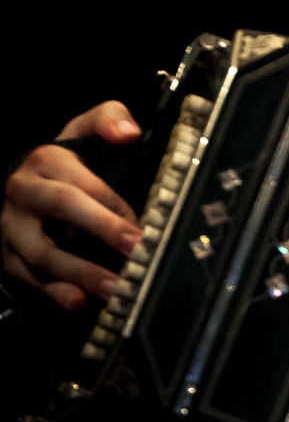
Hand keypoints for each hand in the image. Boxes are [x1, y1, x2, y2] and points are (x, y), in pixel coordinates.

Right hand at [2, 102, 145, 309]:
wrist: (29, 182)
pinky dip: (52, 291)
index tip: (143, 225)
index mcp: (47, 160)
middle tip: (136, 250)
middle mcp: (24, 191)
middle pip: (62, 208)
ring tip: (115, 288)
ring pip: (41, 250)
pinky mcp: (8, 254)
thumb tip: (128, 132)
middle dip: (101, 230)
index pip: (84, 181)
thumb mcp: (86, 129)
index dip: (114, 204)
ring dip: (79, 272)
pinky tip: (77, 302)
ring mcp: (13, 225)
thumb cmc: (71, 158)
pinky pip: (26, 276)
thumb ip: (110, 119)